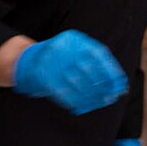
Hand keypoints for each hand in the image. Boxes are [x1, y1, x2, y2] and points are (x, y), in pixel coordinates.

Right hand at [11, 30, 126, 114]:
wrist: (26, 60)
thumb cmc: (59, 57)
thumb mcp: (75, 50)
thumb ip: (94, 61)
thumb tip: (117, 79)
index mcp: (72, 39)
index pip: (98, 54)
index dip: (111, 69)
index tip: (120, 81)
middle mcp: (62, 48)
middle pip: (89, 69)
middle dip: (103, 84)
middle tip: (114, 94)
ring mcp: (51, 63)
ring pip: (78, 83)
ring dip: (92, 95)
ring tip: (104, 101)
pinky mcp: (43, 78)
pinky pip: (64, 92)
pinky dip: (76, 100)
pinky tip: (85, 106)